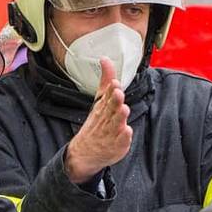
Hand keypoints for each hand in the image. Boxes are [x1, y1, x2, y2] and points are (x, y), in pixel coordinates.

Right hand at [65, 57, 132, 183]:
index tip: (115, 83)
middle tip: (118, 93)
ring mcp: (112, 133)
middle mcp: (107, 119)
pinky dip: (124, 137)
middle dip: (115, 101)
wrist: (85, 152)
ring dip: (120, 116)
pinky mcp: (117, 146)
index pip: (107, 97)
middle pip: (111, 109)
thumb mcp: (99, 100)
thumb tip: (105, 59)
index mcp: (103, 107)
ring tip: (124, 109)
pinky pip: (121, 141)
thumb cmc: (97, 123)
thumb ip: (105, 80)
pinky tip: (127, 131)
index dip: (112, 90)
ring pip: (116, 123)